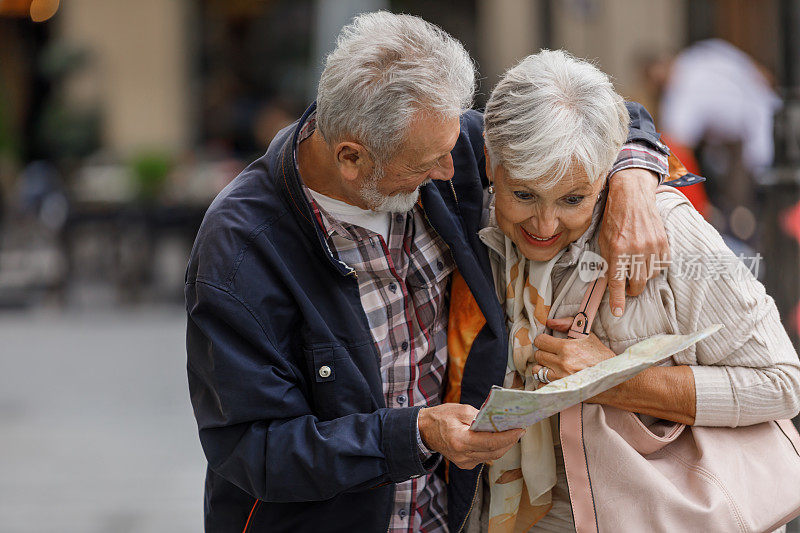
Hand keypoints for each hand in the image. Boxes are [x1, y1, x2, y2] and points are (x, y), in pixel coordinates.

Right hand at [418, 403, 524, 469]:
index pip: (491, 442)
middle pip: (494, 452)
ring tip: (512, 433)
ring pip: (491, 456)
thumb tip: (499, 419)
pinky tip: (498, 439)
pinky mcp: (465, 464)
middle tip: (519, 430)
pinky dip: (493, 449)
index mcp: (460, 440)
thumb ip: (481, 416)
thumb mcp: (462, 410)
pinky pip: (484, 457)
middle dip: (510, 441)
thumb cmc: (441, 417)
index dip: (508, 437)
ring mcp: (464, 462)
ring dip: (503, 445)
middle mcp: (463, 455)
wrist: (424, 430)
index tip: (520, 429)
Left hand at [531, 331, 615, 391]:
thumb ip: (568, 324)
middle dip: (544, 353)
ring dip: (543, 368)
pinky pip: (541, 386)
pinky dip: (545, 382)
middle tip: (553, 355)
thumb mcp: (588, 336)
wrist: (614, 380)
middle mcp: (562, 364)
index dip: (543, 340)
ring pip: (537, 371)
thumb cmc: (601, 357)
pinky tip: (554, 378)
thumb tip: (549, 322)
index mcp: (567, 348)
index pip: (540, 341)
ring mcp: (560, 379)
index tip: (548, 343)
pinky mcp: (561, 391)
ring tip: (552, 366)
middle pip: (538, 355)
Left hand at [600, 168, 668, 315]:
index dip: (617, 299)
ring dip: (642, 276)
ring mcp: (652, 246)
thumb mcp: (603, 241)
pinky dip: (654, 267)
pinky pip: (661, 265)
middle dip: (631, 290)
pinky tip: (646, 258)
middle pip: (638, 284)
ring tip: (635, 266)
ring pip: (650, 276)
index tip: (618, 311)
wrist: (632, 197)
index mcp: (618, 250)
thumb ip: (607, 262)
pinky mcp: (663, 243)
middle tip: (627, 286)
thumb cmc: (614, 219)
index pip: (617, 282)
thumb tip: (608, 282)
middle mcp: (636, 250)